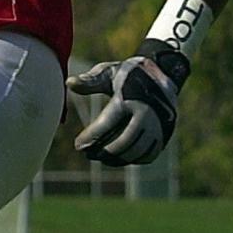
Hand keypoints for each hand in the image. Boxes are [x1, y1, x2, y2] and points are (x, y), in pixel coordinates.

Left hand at [67, 41, 189, 165]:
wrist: (162, 74)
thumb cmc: (127, 74)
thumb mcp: (109, 72)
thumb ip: (90, 81)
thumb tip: (68, 83)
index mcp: (129, 98)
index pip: (107, 122)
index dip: (91, 136)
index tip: (77, 145)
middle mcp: (146, 113)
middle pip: (123, 141)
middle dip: (103, 152)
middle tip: (87, 154)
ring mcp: (157, 125)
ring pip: (136, 151)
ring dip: (116, 159)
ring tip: (100, 158)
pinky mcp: (164, 134)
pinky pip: (148, 154)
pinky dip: (132, 159)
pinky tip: (117, 158)